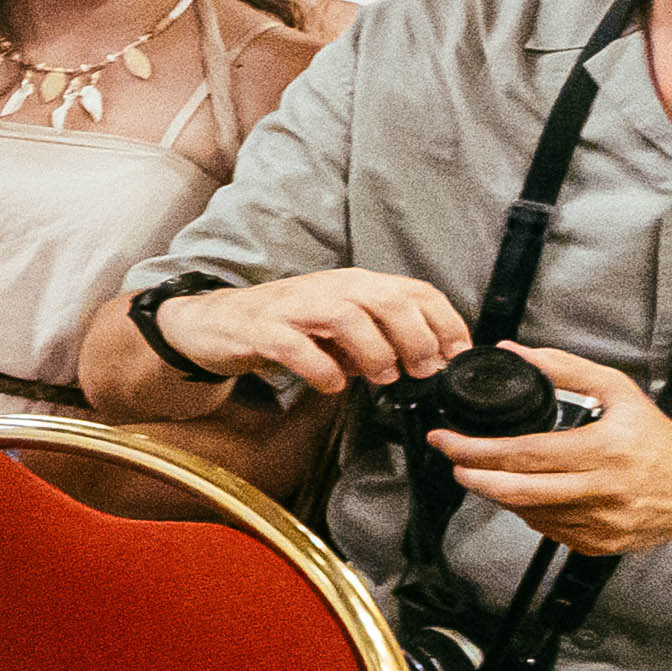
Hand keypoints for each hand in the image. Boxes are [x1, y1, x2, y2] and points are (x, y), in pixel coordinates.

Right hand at [145, 265, 469, 395]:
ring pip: (348, 317)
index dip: (445, 322)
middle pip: (388, 300)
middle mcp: (329, 287)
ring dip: (374, 351)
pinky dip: (321, 370)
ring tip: (379, 377)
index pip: (414, 290)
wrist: (214, 323)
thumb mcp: (341, 328)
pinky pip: (297, 347)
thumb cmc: (285, 327)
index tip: (457, 355)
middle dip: (415, 339)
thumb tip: (426, 362)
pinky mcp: (262, 330)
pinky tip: (331, 386)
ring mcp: (294, 307)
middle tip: (420, 370)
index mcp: (355, 284)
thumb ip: (380, 339)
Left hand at [432, 348, 671, 553]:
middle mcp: (601, 491)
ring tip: (487, 470)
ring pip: (526, 512)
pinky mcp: (598, 545)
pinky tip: (528, 491)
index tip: (446, 438)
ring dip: (497, 492)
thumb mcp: (618, 392)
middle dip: (471, 474)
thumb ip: (565, 368)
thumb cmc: (659, 439)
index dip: (475, 449)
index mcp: (605, 451)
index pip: (523, 453)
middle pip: (515, 490)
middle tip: (452, 459)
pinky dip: (528, 510)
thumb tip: (517, 352)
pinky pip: (546, 529)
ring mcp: (599, 523)